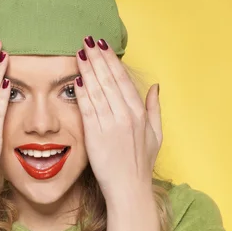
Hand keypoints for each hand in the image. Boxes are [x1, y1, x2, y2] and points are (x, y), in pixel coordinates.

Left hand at [73, 37, 162, 199]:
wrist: (129, 189)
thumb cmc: (141, 164)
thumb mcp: (156, 135)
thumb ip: (154, 109)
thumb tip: (155, 86)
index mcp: (139, 113)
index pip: (123, 79)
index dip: (111, 60)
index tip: (102, 46)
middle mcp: (126, 115)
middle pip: (109, 79)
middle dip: (96, 58)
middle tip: (86, 41)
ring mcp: (110, 124)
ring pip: (97, 89)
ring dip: (87, 69)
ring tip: (78, 53)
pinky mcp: (95, 135)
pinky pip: (87, 108)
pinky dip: (81, 92)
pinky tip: (75, 79)